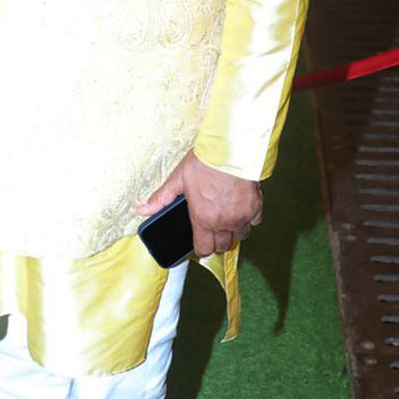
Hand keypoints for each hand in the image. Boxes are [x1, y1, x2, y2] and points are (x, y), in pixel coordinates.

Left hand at [138, 150, 261, 257]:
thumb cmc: (205, 161)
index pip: (204, 249)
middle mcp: (223, 222)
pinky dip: (248, 219)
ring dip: (233, 232)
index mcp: (203, 219)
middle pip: (223, 246)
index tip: (200, 243)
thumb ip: (161, 198)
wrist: (230, 148)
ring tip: (227, 219)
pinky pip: (254, 223)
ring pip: (240, 236)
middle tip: (212, 229)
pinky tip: (241, 208)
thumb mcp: (178, 178)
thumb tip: (142, 210)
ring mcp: (241, 216)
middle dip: (217, 241)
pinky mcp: (256, 207)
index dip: (201, 248)